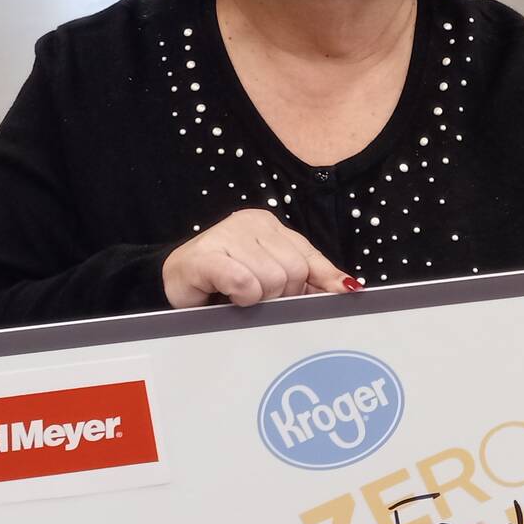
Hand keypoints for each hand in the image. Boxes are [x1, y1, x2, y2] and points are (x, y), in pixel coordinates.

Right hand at [161, 209, 354, 307]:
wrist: (174, 283)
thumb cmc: (225, 283)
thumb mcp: (273, 277)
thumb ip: (310, 278)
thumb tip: (349, 286)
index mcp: (270, 226)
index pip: (310, 257)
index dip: (319, 284)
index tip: (326, 300)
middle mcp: (251, 224)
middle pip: (295, 272)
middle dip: (281, 295)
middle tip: (258, 298)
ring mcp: (227, 235)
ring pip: (272, 280)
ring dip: (258, 299)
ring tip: (239, 297)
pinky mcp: (207, 255)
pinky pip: (244, 283)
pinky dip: (242, 297)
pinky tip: (229, 297)